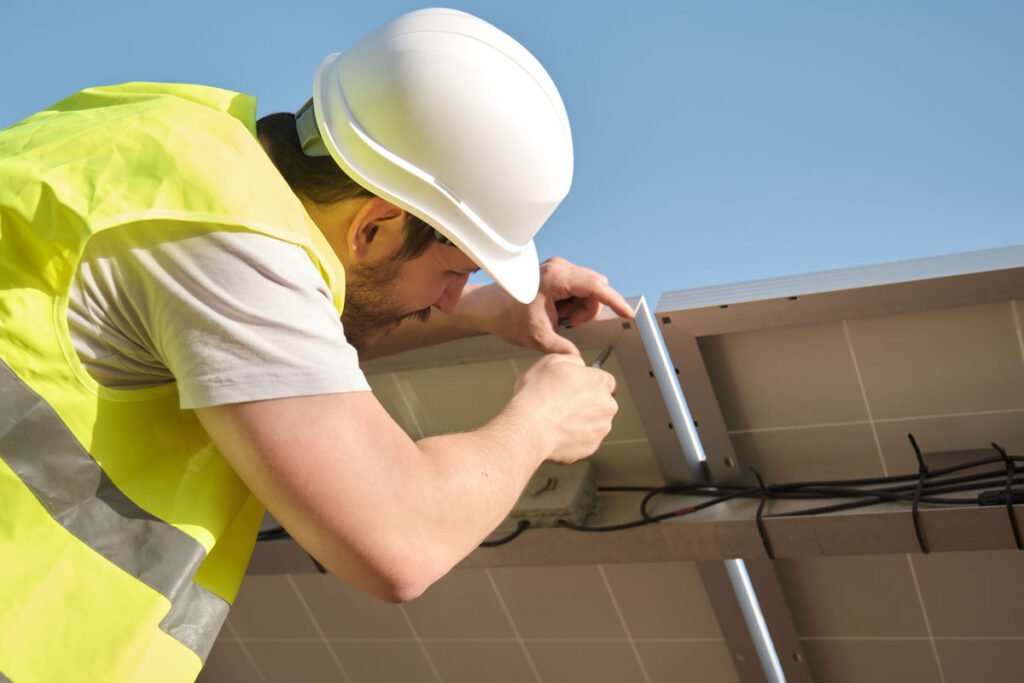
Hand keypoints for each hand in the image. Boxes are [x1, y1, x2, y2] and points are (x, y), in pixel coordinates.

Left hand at [469, 257, 633, 355]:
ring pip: (589, 289)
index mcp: (556, 278)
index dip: (614, 301)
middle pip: (595, 288)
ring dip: (580, 308)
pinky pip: (580, 288)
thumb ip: (562, 348)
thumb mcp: (538, 338)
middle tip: (567, 324)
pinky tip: (558, 312)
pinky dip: (574, 304)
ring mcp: (559, 268)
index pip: (595, 287)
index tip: (627, 312)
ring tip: (559, 319)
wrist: (490, 307)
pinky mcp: (558, 272)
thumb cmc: (508, 317)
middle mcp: (560, 267)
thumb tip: (578, 358)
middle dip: (587, 310)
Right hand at [510, 354, 617, 463]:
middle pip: (602, 403)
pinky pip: (584, 441)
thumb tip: (578, 365)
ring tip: (557, 419)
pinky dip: (573, 438)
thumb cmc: (538, 394)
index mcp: (600, 382)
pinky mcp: (590, 448)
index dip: (589, 383)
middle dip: (587, 403)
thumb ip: (572, 360)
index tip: (577, 387)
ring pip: (594, 423)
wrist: (529, 427)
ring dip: (581, 421)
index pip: (606, 381)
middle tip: (562, 404)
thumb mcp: (551, 361)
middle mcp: (607, 406)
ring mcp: (600, 430)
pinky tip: (556, 432)